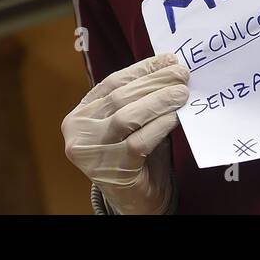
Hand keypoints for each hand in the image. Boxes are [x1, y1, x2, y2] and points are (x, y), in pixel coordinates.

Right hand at [62, 52, 188, 213]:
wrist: (135, 200)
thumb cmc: (135, 157)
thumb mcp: (131, 123)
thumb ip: (141, 99)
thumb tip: (169, 67)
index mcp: (80, 114)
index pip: (112, 83)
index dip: (141, 69)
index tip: (167, 59)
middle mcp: (78, 131)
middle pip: (119, 97)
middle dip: (154, 82)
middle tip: (181, 73)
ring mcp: (90, 151)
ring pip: (127, 117)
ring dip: (159, 101)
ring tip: (182, 92)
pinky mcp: (110, 168)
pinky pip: (138, 141)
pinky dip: (159, 125)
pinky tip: (175, 117)